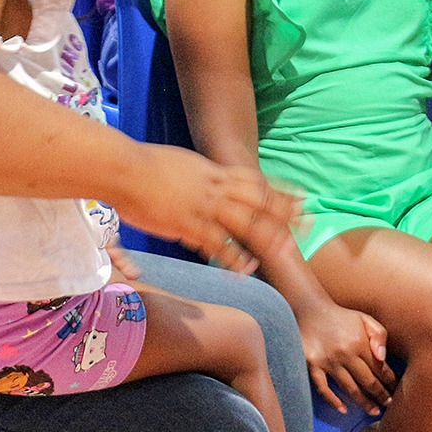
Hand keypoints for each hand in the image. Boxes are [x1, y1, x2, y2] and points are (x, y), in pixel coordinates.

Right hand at [104, 143, 300, 275]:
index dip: (281, 192)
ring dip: (267, 237)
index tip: (302, 198)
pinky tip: (246, 267)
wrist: (123, 168)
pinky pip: (216, 242)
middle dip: (286, 213)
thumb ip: (202, 175)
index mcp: (215, 172)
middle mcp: (215, 188)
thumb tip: (212, 180)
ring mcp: (203, 206)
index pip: (256, 182)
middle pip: (259, 201)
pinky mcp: (186, 223)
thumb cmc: (146, 165)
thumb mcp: (185, 164)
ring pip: (244, 222)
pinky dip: (233, 256)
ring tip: (285, 251)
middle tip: (308, 224)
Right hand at [296, 300, 394, 414]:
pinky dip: (333, 400)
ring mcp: (328, 362)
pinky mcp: (313, 366)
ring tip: (374, 411)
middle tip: (389, 404)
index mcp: (360, 342)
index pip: (379, 367)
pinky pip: (323, 388)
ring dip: (363, 401)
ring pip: (349, 388)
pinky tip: (343, 409)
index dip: (389, 380)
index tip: (396, 390)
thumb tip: (383, 359)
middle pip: (367, 380)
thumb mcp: (365, 319)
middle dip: (380, 394)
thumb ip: (379, 335)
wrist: (311, 311)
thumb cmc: (342, 317)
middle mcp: (345, 354)